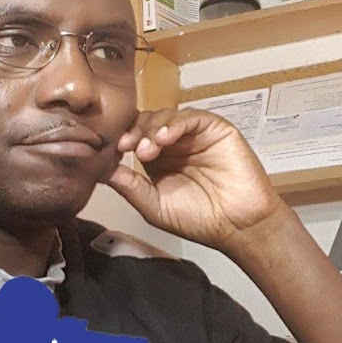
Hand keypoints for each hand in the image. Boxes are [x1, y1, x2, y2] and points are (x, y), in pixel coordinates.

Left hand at [104, 108, 285, 252]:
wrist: (237, 226)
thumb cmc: (200, 220)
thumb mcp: (155, 207)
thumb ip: (131, 188)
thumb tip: (104, 171)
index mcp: (159, 160)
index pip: (135, 137)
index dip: (124, 139)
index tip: (114, 151)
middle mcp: (176, 145)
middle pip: (147, 122)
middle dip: (135, 132)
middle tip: (128, 147)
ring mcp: (196, 136)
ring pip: (167, 116)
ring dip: (152, 128)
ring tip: (148, 149)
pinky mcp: (216, 129)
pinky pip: (192, 117)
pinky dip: (175, 124)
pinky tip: (165, 139)